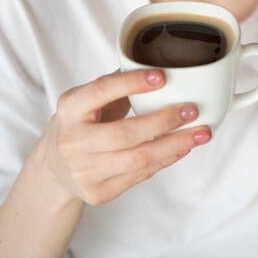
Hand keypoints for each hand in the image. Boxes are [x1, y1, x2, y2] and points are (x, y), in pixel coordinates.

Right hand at [41, 70, 210, 205]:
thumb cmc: (81, 122)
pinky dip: (166, 159)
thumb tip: (158, 64)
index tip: (162, 76)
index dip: (132, 82)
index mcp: (70, 107)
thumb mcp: (88, 98)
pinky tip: (183, 147)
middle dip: (164, 121)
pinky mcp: (98, 192)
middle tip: (192, 109)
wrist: (56, 166)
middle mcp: (72, 141)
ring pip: (138, 158)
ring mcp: (84, 170)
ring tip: (201, 133)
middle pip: (125, 132)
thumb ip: (117, 84)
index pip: (101, 91)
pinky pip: (140, 175)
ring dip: (175, 144)